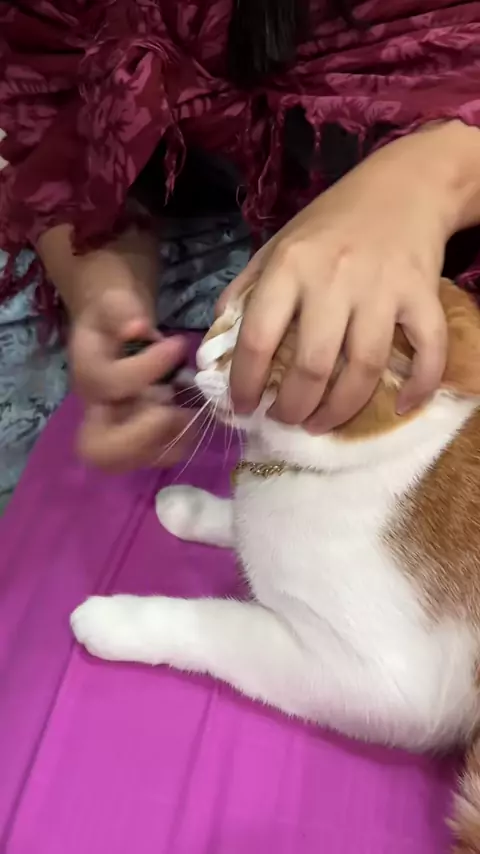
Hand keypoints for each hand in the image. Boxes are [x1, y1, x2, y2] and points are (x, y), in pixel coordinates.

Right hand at [67, 248, 191, 470]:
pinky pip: (161, 457)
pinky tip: (196, 415)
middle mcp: (97, 412)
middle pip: (100, 449)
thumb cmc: (115, 319)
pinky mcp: (141, 444)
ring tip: (193, 409)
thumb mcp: (114, 303)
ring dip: (171, 438)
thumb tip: (138, 328)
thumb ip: (121, 311)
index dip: (146, 367)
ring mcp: (118, 433)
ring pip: (134, 460)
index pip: (108, 384)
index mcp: (87, 376)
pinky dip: (184, 441)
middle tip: (175, 406)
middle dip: (145, 431)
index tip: (178, 344)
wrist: (115, 334)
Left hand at [222, 128, 457, 431]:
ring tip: (321, 424)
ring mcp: (382, 288)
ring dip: (340, 409)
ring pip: (363, 368)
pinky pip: (428, 350)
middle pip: (312, 365)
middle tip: (286, 420)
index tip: (243, 406)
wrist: (404, 186)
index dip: (245, 383)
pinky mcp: (423, 294)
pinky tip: (401, 408)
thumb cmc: (331, 223)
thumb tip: (217, 343)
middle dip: (294, 407)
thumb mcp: (278, 245)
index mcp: (290, 265)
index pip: (258, 338)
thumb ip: (246, 291)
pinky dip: (420, 385)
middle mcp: (334, 278)